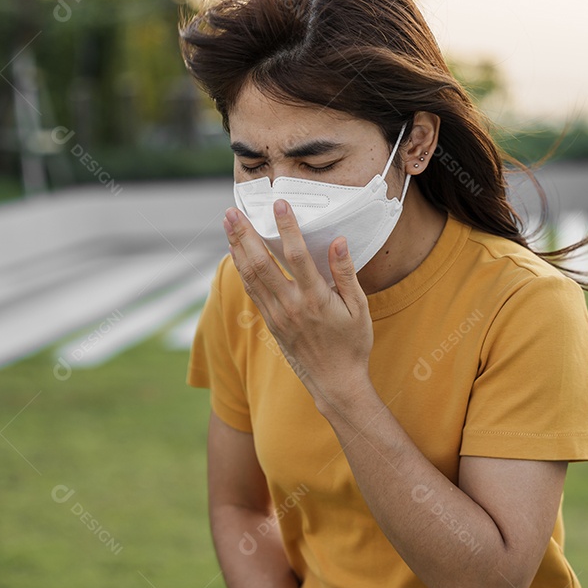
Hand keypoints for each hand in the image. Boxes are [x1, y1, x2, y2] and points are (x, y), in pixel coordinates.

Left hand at [223, 199, 374, 410]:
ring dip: (236, 247)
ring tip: (228, 224)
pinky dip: (241, 269)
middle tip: (233, 211)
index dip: (287, 228)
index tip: (279, 205)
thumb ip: (346, 273)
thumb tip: (339, 241)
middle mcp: (291, 305)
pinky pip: (252, 290)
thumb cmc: (352, 344)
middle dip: (244, 234)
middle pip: (261, 262)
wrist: (335, 382)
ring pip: (250, 275)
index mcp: (315, 299)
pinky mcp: (270, 322)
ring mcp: (277, 314)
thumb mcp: (359, 308)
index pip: (297, 256)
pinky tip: (235, 253)